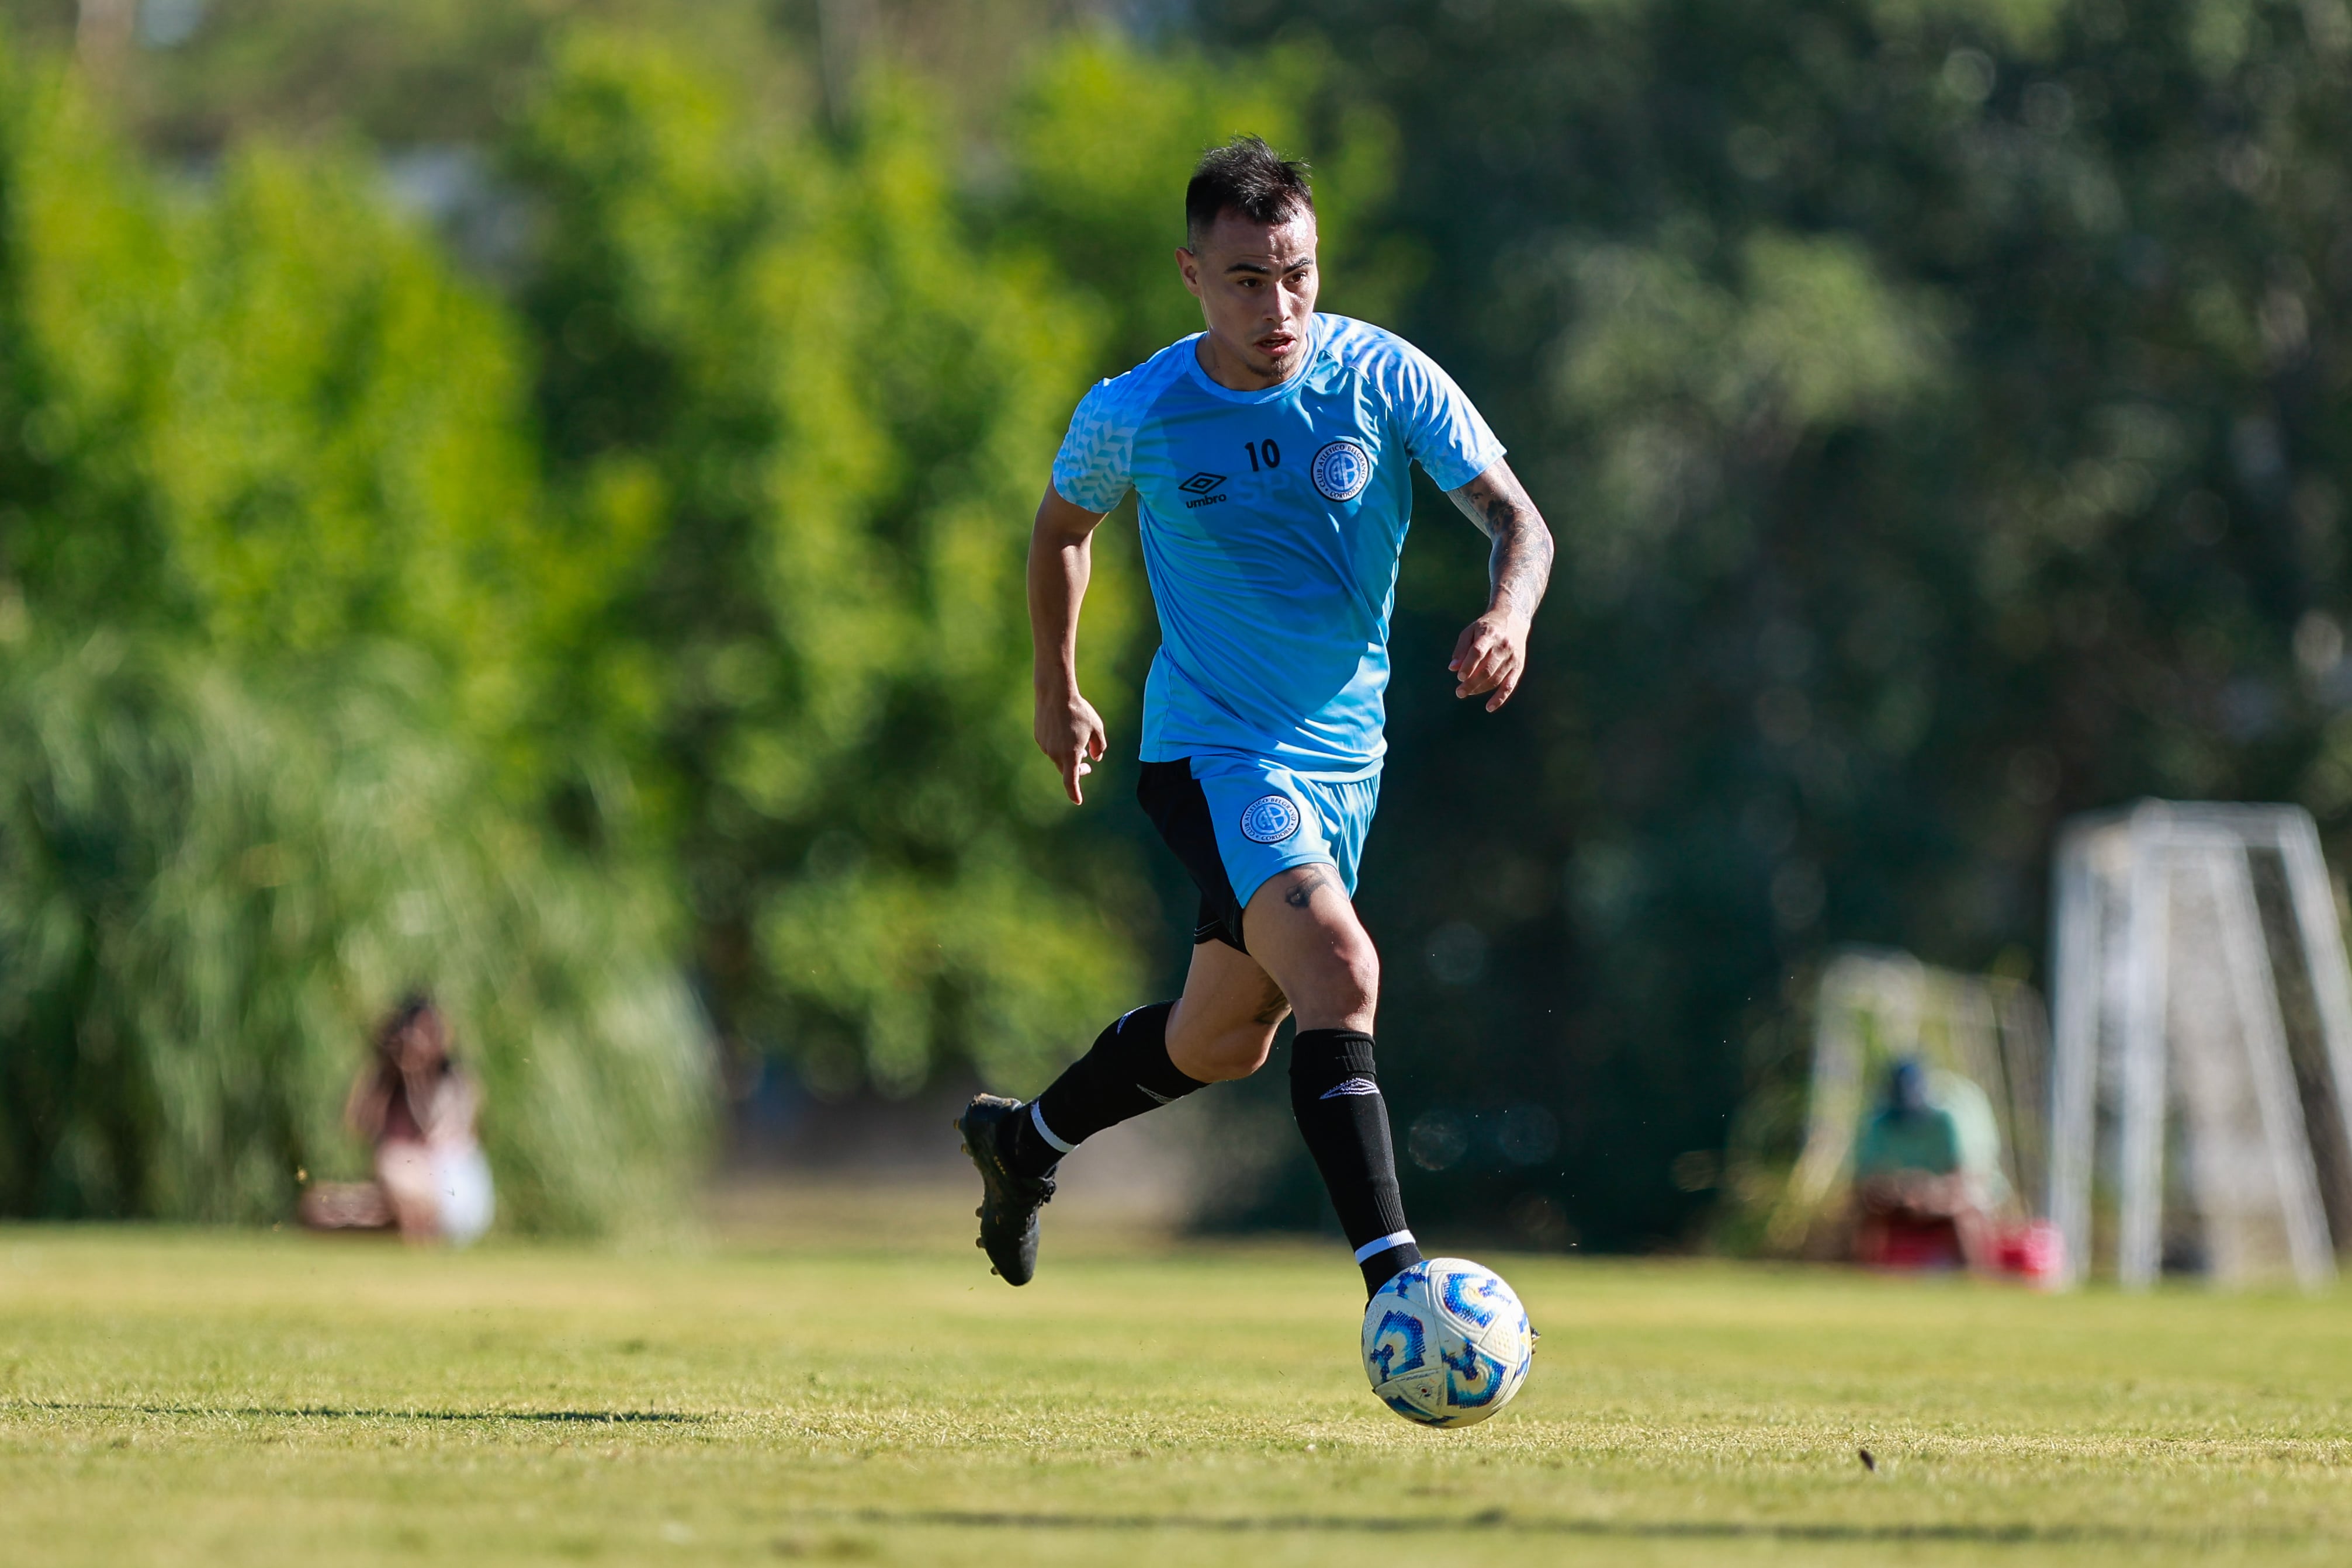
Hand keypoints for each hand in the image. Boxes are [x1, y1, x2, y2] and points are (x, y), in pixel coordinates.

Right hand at [1034, 684, 1107, 802]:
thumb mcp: (1096, 728)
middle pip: (1066, 769)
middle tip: (1087, 767)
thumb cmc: (1079, 711)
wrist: (1055, 694)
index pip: (1070, 782)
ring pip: (1058, 757)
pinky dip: (1059, 745)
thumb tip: (1095, 758)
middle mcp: (1055, 753)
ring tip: (1078, 742)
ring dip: (1068, 755)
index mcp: (1070, 755)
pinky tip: (1064, 731)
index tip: (1078, 801)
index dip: (1074, 793)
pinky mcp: (1039, 737)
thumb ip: (1099, 746)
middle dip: (1077, 770)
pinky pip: (1050, 746)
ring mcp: (1045, 746)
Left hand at [1449, 609, 1529, 711]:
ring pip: (1496, 678)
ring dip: (1480, 689)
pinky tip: (1489, 707)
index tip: (1459, 677)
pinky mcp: (1518, 666)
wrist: (1513, 619)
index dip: (1468, 665)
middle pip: (1487, 669)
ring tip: (1465, 692)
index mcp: (1490, 634)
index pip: (1478, 651)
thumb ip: (1461, 649)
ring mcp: (1512, 657)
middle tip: (1459, 692)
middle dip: (1472, 683)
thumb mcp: (1471, 631)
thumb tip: (1452, 668)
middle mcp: (1503, 646)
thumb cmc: (1486, 627)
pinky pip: (1509, 686)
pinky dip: (1500, 698)